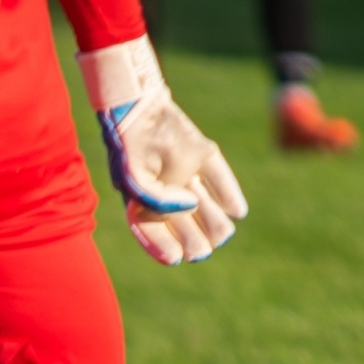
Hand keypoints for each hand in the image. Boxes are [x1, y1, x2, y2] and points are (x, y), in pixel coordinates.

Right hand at [79, 37, 247, 264]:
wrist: (137, 106)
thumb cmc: (128, 147)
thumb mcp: (132, 181)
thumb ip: (156, 201)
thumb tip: (191, 204)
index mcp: (144, 206)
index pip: (159, 236)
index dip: (166, 248)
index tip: (177, 257)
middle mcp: (168, 195)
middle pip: (188, 228)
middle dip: (194, 237)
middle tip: (199, 244)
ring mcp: (186, 175)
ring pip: (207, 208)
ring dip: (213, 219)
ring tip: (215, 222)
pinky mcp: (203, 155)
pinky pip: (221, 178)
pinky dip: (230, 194)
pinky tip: (236, 210)